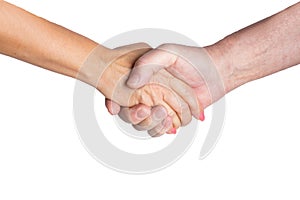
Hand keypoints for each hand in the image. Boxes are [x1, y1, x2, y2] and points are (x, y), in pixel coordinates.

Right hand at [81, 43, 201, 131]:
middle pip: (130, 114)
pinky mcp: (172, 117)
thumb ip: (147, 63)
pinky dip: (164, 129)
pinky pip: (161, 130)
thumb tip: (131, 84)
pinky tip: (171, 123)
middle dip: (136, 116)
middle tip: (146, 109)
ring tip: (165, 114)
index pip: (119, 94)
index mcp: (143, 80)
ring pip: (144, 125)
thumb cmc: (192, 59)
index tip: (115, 108)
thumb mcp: (167, 53)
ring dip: (151, 124)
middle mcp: (148, 95)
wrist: (216, 72)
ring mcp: (160, 107)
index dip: (113, 102)